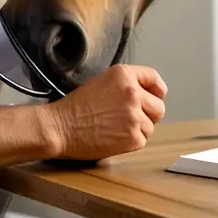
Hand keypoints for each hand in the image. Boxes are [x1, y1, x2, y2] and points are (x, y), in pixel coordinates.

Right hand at [41, 64, 166, 160]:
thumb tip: (146, 95)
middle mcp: (132, 93)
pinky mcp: (132, 137)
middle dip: (148, 114)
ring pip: (150, 126)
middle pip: (158, 107)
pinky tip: (113, 137)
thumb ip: (124, 85)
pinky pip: (142, 141)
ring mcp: (134, 115)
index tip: (157, 95)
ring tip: (115, 128)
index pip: (153, 79)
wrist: (59, 127)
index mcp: (124, 75)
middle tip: (130, 118)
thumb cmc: (75, 107)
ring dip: (137, 130)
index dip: (157, 90)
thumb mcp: (101, 82)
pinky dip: (130, 143)